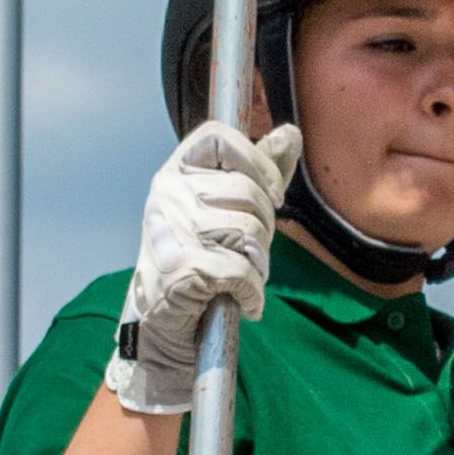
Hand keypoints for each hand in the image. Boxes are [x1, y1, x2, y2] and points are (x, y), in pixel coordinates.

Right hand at [105, 126, 292, 417]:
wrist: (161, 321)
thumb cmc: (198, 259)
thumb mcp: (225, 208)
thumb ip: (258, 170)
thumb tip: (292, 133)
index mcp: (175, 171)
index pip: (219, 137)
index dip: (257, 160)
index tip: (273, 193)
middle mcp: (167, 194)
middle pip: (248, 193)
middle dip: (266, 228)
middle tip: (252, 251)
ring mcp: (171, 230)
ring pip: (249, 233)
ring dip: (260, 264)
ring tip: (243, 277)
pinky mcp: (182, 268)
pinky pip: (242, 270)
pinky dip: (253, 293)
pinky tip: (246, 302)